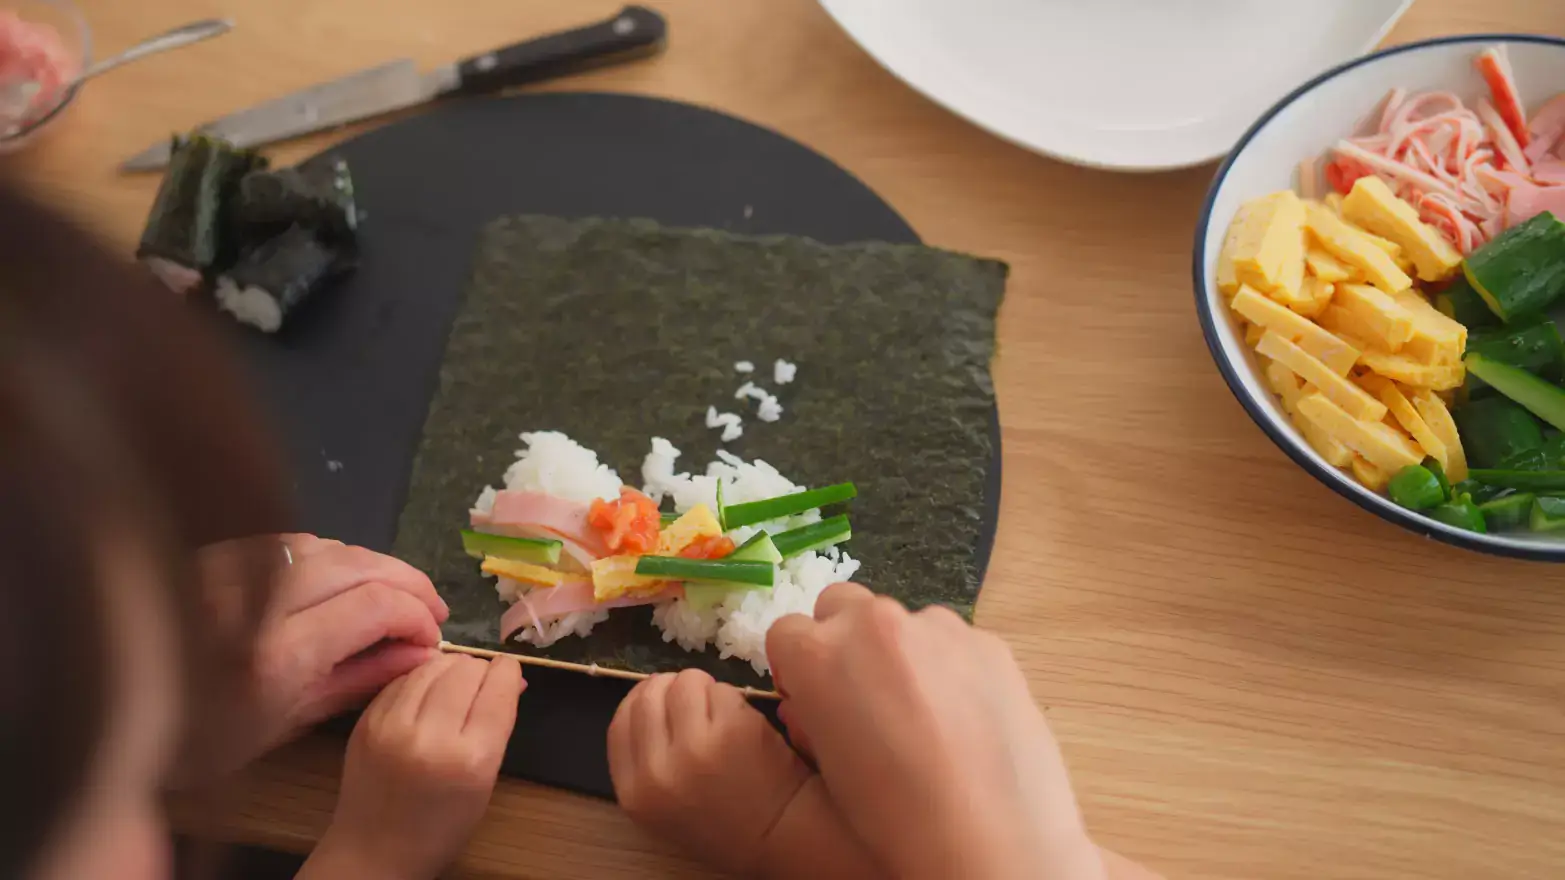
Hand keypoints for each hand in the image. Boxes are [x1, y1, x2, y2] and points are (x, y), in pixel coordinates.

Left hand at [195, 534, 449, 772]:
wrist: (105, 715)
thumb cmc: (197, 741)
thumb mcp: (282, 726)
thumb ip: (354, 680)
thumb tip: (417, 653)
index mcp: (276, 656)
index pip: (376, 606)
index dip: (417, 616)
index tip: (431, 638)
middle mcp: (255, 601)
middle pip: (359, 564)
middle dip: (407, 583)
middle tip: (430, 610)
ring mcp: (229, 570)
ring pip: (326, 544)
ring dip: (370, 566)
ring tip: (390, 594)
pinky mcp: (211, 556)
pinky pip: (287, 542)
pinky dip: (326, 557)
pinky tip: (335, 581)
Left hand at [301, 654, 524, 879]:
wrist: (373, 852)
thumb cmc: (441, 826)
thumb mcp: (484, 782)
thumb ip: (497, 727)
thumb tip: (509, 678)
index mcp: (471, 759)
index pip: (497, 688)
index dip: (507, 671)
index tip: (508, 671)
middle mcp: (431, 736)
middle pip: (466, 670)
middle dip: (480, 668)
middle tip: (482, 681)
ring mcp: (392, 726)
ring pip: (432, 667)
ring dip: (450, 667)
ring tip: (456, 681)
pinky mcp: (366, 722)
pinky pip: (402, 680)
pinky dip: (421, 678)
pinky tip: (427, 690)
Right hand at [608, 669, 880, 878]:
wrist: (779, 836)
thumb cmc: (725, 822)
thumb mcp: (665, 807)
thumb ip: (647, 762)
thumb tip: (648, 699)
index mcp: (636, 793)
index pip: (621, 723)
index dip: (639, 701)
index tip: (658, 696)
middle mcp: (658, 770)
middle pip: (649, 696)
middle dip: (673, 688)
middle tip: (696, 699)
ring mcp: (695, 747)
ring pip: (686, 683)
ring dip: (705, 689)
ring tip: (723, 714)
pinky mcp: (731, 729)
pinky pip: (722, 690)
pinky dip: (733, 699)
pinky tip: (745, 723)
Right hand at [766, 583, 1104, 879]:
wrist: (993, 848)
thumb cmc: (891, 825)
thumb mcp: (821, 774)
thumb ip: (806, 722)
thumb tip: (810, 708)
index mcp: (821, 653)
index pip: (785, 633)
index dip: (796, 672)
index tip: (813, 707)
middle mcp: (877, 623)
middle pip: (840, 607)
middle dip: (842, 645)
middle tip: (864, 707)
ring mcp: (940, 628)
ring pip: (900, 622)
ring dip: (898, 653)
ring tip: (924, 722)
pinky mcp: (991, 644)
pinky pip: (952, 642)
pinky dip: (948, 668)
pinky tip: (965, 724)